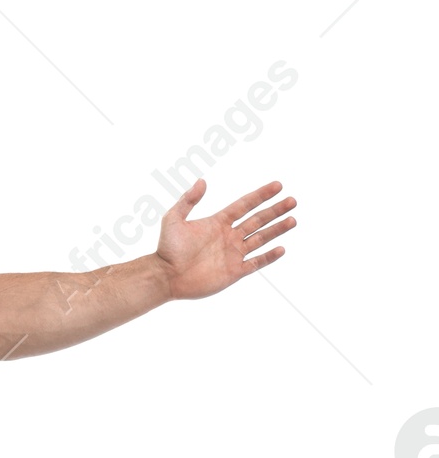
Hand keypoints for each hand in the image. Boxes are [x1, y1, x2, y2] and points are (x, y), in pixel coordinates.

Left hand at [154, 178, 296, 299]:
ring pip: (260, 239)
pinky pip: (255, 263)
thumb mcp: (173, 219)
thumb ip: (187, 200)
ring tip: (293, 220)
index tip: (278, 185)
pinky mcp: (233, 272)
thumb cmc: (167, 249)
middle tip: (293, 201)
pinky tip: (281, 249)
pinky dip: (268, 257)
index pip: (245, 205)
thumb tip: (202, 181)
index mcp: (218, 222)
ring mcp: (232, 254)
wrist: (164, 276)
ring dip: (277, 230)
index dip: (261, 195)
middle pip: (258, 220)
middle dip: (275, 210)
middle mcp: (228, 237)